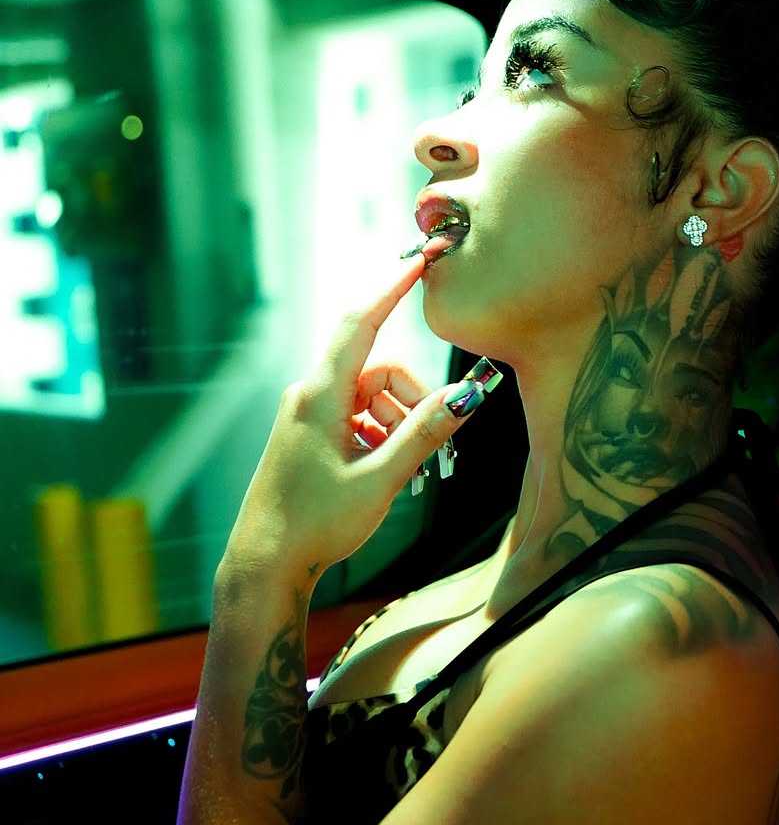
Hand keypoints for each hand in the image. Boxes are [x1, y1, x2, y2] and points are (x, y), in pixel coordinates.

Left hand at [224, 251, 496, 589]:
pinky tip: (384, 474)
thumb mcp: (381, 479)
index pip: (362, 323)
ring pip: (371, 399)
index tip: (420, 261)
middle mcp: (309, 396)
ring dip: (398, 426)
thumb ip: (425, 435)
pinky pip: (357, 419)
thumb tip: (466, 398)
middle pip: (379, 372)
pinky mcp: (308, 436)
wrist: (266, 563)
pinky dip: (380, 437)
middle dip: (412, 402)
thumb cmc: (316, 523)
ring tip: (404, 473)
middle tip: (434, 448)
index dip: (393, 288)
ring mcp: (307, 416)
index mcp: (321, 396)